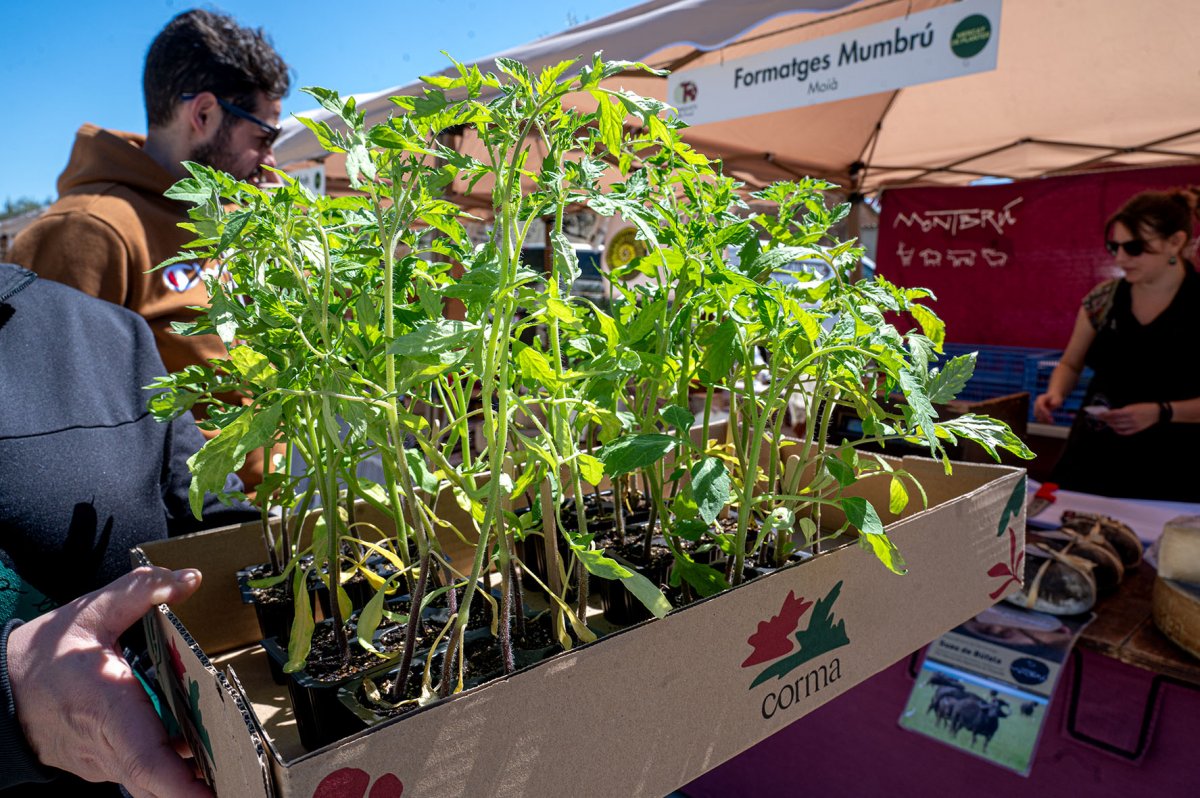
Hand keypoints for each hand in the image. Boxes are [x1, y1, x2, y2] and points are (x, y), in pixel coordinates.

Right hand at [6, 566, 212, 797]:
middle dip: (201, 788)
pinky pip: (140, 772)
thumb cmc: (45, 652)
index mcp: (106, 708)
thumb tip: (188, 579)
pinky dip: (170, 769)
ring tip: (234, 769)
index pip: (147, 760)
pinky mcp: (101, 763)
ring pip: (150, 780)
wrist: (0, 685)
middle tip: (246, 781)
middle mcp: (105, 744)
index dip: (181, 787)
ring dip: (188, 779)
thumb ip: (141, 591)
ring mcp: (101, 761)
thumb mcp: (92, 612)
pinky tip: (201, 751)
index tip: (213, 795)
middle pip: (158, 780)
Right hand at [1033, 391, 1061, 423]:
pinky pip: (1039, 417)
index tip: (1049, 415)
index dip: (1044, 410)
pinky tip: (1049, 422)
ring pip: (1037, 415)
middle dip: (1044, 416)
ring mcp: (1036, 407)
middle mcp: (1036, 403)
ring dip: (1043, 419)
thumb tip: (1052, 404)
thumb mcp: (1057, 399)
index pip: (1040, 405)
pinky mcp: (1038, 412)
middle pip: (1037, 411)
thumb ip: (1055, 402)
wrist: (1054, 397)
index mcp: (1040, 398)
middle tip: (1051, 420)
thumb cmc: (1056, 398)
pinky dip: (1043, 420)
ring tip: (1051, 422)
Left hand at [1099, 403, 1157, 435]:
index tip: (1099, 414)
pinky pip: (1124, 432)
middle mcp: (1131, 419)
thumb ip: (1122, 410)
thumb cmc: (1143, 407)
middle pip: (1114, 421)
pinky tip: (1114, 428)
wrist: (1156, 412)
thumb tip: (1110, 413)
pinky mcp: (1136, 430)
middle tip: (1100, 418)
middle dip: (1105, 419)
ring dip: (1110, 424)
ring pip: (1118, 427)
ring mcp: (1134, 425)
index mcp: (1130, 411)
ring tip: (1106, 422)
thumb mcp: (1132, 406)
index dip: (1105, 414)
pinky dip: (1118, 431)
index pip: (1113, 414)